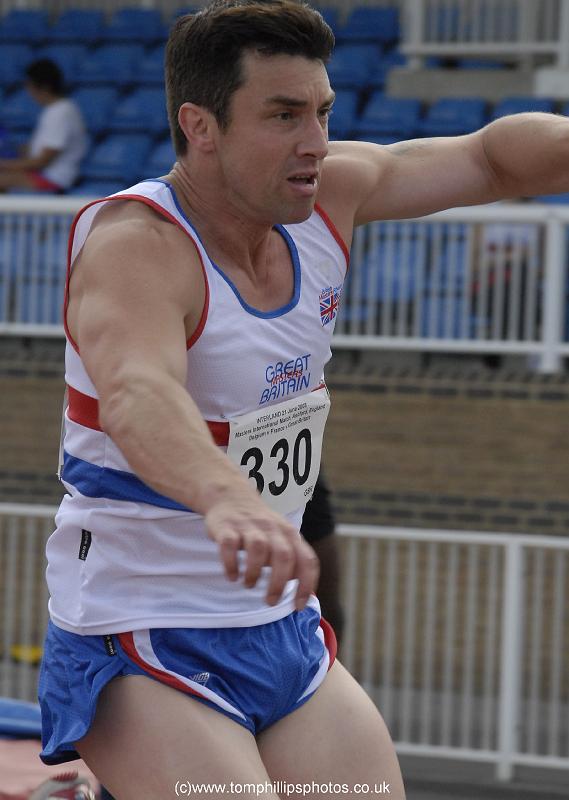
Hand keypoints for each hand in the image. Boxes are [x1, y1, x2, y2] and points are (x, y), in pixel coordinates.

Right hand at [204, 495, 318, 610]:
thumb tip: (302, 590)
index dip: (306, 585)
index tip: (298, 606)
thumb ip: (293, 559)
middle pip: (284, 556)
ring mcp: (249, 527)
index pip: (307, 560)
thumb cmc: (260, 526)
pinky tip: (232, 577)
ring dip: (254, 573)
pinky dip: (231, 564)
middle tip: (270, 601)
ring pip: (258, 549)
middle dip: (278, 584)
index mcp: (290, 534)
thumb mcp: (282, 537)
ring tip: (249, 585)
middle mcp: (273, 529)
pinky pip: (229, 545)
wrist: (231, 496)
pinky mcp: (227, 527)